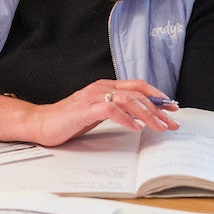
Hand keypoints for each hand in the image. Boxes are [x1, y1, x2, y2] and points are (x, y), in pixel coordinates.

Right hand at [23, 79, 179, 146]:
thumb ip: (116, 110)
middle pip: (138, 93)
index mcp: (106, 87)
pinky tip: (136, 128)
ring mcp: (93, 96)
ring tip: (160, 126)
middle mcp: (102, 87)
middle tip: (172, 121)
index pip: (138, 86)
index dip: (157, 95)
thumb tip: (140, 118)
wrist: (41, 123)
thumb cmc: (68, 120)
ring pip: (128, 100)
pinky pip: (111, 109)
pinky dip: (127, 118)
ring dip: (148, 114)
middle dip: (158, 108)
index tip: (172, 107)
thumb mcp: (97, 113)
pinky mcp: (85, 109)